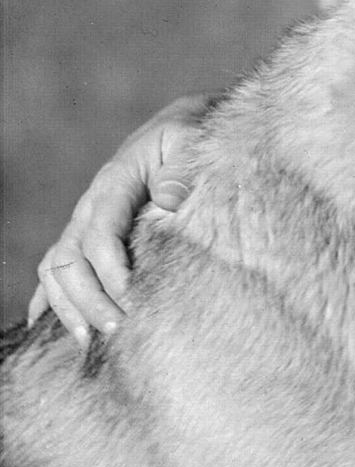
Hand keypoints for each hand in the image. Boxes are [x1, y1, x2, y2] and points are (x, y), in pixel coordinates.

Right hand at [28, 94, 206, 344]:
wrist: (190, 125)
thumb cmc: (197, 135)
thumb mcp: (194, 142)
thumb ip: (181, 172)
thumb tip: (167, 206)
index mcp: (116, 179)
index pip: (100, 235)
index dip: (112, 272)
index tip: (135, 301)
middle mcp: (93, 202)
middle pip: (70, 258)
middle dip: (89, 298)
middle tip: (118, 329)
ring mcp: (87, 219)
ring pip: (56, 267)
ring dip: (69, 305)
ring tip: (89, 341)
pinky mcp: (90, 232)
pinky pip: (56, 267)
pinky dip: (50, 298)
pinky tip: (46, 328)